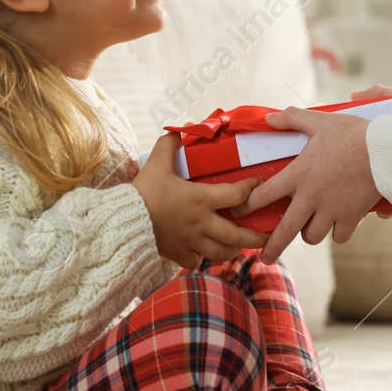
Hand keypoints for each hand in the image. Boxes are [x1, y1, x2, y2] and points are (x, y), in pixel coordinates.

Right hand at [133, 132, 269, 268]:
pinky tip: (203, 255)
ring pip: (221, 252)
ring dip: (233, 250)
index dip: (252, 189)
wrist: (124, 221)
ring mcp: (191, 242)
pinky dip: (201, 259)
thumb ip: (170, 145)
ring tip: (239, 247)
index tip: (259, 184)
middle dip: (256, 237)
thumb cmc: (144, 192)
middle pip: (237, 235)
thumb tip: (182, 128)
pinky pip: (195, 261)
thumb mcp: (156, 164)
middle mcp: (202, 223)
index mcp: (201, 199)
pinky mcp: (177, 254)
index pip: (237, 195)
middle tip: (268, 237)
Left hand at [236, 108, 382, 264]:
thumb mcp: (319, 122)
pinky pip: (339, 236)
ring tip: (310, 227)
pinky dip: (337, 233)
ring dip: (309, 233)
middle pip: (284, 231)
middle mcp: (310, 197)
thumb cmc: (351, 134)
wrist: (384, 149)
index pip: (263, 195)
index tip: (240, 212)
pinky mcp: (351, 217)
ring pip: (312, 236)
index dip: (247, 206)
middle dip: (271, 248)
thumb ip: (292, 118)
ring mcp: (331, 210)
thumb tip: (269, 117)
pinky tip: (338, 225)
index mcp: (298, 174)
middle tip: (264, 257)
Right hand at [352, 87, 391, 219]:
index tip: (346, 178)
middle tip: (365, 203)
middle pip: (374, 179)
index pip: (366, 155)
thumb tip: (354, 95)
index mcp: (389, 141)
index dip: (355, 167)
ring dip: (386, 205)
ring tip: (388, 210)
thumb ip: (382, 94)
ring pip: (391, 193)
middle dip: (368, 193)